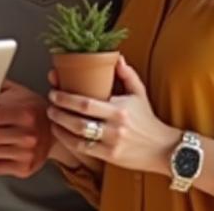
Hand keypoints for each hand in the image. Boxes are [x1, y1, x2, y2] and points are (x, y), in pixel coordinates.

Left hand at [46, 57, 178, 174]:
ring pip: (78, 136)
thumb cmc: (148, 120)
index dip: (65, 98)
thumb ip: (127, 74)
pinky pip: (83, 149)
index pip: (86, 103)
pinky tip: (61, 133)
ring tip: (52, 118)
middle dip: (59, 112)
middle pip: (78, 120)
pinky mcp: (109, 157)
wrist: (163, 148)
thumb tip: (116, 57)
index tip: (54, 92)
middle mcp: (114, 127)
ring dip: (60, 127)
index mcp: (119, 109)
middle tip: (50, 104)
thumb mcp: (139, 94)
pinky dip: (68, 141)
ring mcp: (111, 143)